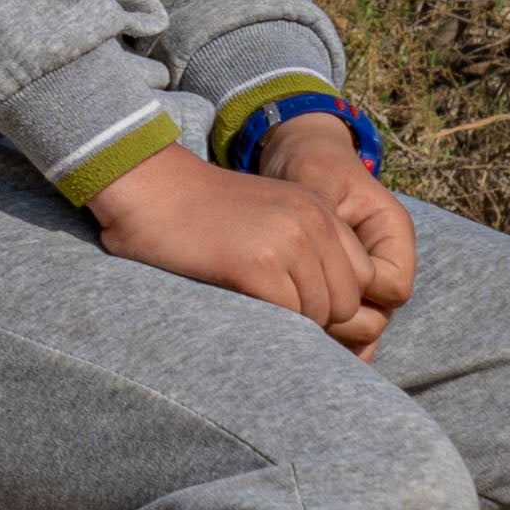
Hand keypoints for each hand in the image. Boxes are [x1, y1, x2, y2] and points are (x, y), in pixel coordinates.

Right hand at [85, 140, 393, 352]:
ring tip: (251, 305)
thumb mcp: (268, 216)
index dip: (334, 301)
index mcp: (321, 209)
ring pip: (318, 315)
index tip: (298, 305)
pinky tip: (238, 304)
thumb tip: (335, 312)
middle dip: (315, 319)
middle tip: (272, 313)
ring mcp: (288, 242)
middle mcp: (314, 222)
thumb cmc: (197, 213)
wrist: (146, 186)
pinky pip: (287, 318)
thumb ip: (306, 248)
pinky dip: (267, 323)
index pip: (363, 279)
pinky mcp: (257, 265)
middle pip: (346, 303)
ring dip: (289, 324)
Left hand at [253, 116, 416, 328]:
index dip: (358, 294)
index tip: (314, 286)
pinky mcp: (338, 291)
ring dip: (328, 338)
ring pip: (359, 332)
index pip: (394, 287)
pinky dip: (320, 338)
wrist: (296, 158)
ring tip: (288, 336)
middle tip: (293, 321)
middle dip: (340, 325)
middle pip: (377, 317)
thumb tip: (318, 264)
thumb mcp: (316, 179)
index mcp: (393, 233)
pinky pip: (341, 329)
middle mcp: (385, 263)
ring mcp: (364, 282)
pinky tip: (290, 341)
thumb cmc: (310, 163)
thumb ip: (323, 219)